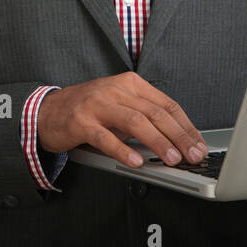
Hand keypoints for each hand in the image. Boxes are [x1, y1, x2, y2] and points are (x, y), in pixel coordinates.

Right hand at [37, 72, 207, 167]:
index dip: (186, 126)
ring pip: (135, 122)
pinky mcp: (81, 121)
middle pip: (155, 113)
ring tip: (172, 159)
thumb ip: (144, 117)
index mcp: (130, 84)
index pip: (166, 104)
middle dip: (179, 136)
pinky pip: (106, 137)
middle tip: (193, 155)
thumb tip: (176, 141)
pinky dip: (123, 151)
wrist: (48, 111)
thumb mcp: (119, 105)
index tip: (199, 144)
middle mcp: (115, 90)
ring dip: (157, 142)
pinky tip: (136, 162)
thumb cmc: (88, 110)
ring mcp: (97, 104)